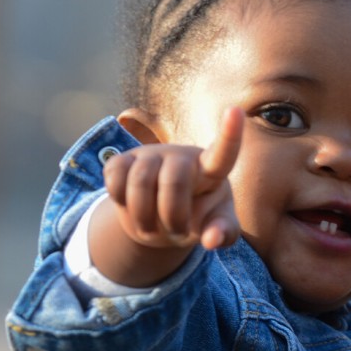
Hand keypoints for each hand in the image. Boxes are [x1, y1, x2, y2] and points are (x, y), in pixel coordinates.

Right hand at [103, 107, 243, 251]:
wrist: (161, 217)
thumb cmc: (199, 217)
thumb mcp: (217, 226)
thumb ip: (223, 233)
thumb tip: (212, 239)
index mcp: (211, 170)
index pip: (223, 153)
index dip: (230, 135)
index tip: (236, 110)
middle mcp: (181, 156)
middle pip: (174, 182)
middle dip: (174, 218)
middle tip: (177, 234)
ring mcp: (150, 155)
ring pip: (140, 183)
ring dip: (145, 219)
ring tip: (153, 228)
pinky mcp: (121, 160)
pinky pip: (114, 181)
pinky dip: (120, 202)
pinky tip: (131, 204)